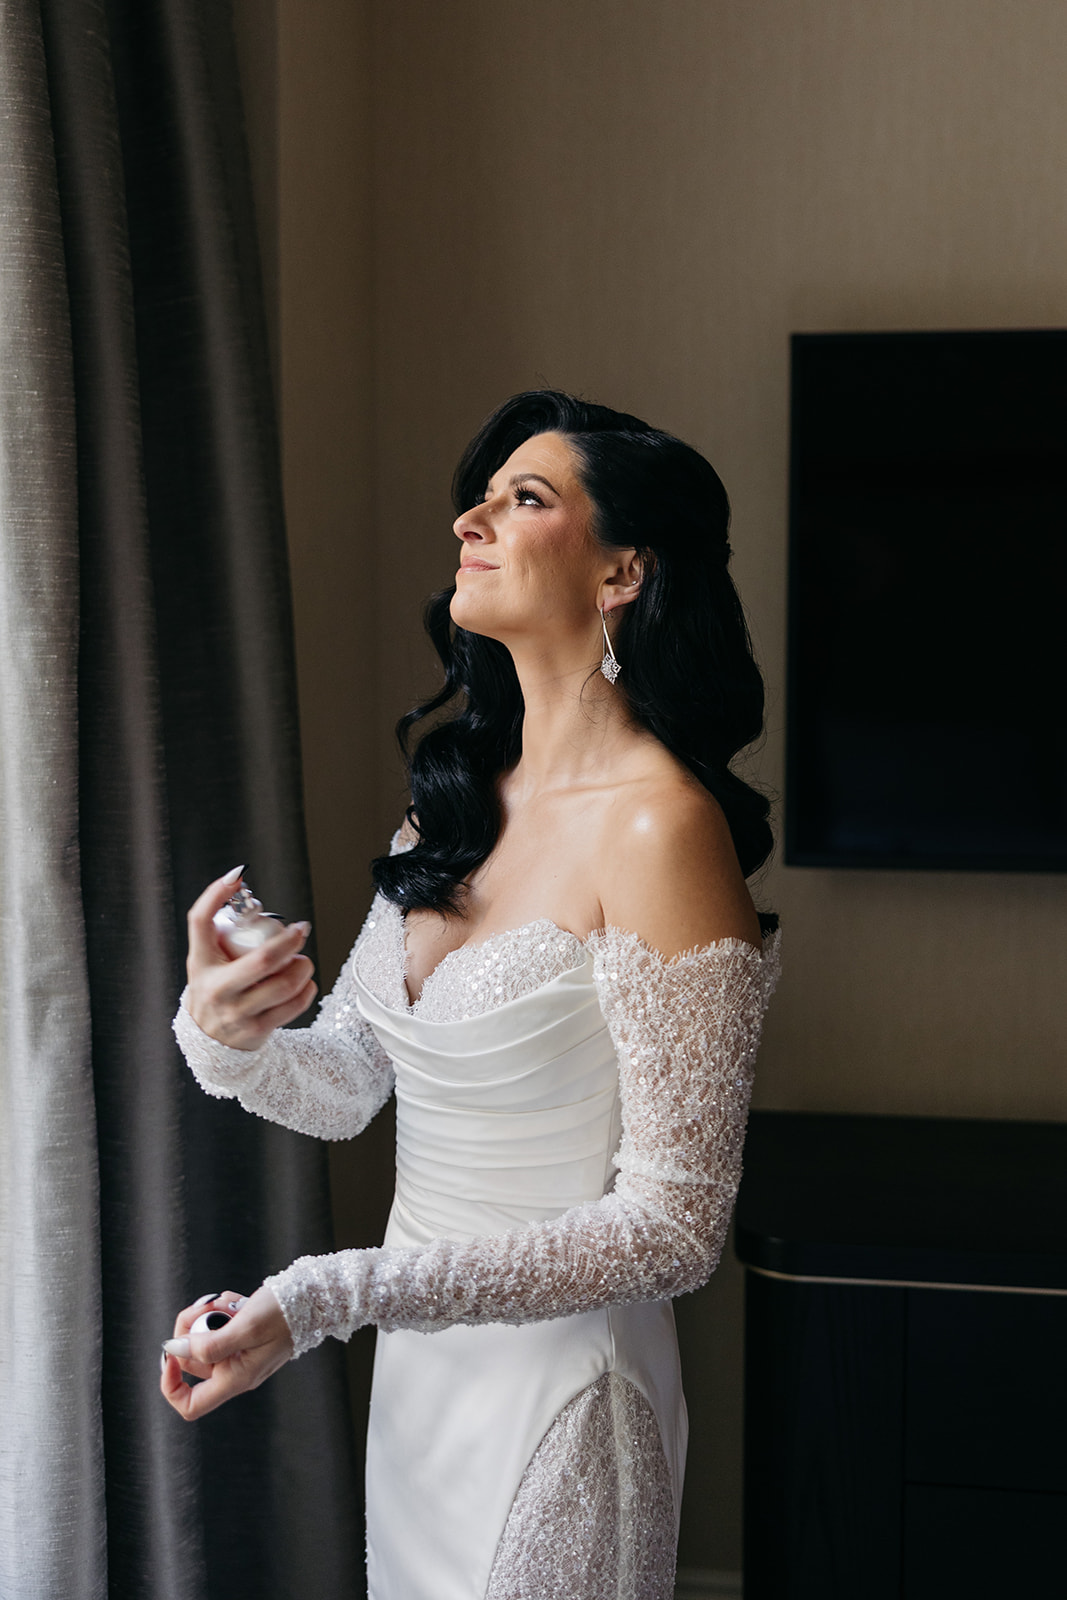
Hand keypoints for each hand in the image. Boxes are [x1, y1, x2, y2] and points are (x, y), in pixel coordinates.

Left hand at [160, 1286, 293, 1420]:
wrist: (313, 1297)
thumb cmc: (284, 1314)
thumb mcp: (244, 1327)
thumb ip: (208, 1343)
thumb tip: (174, 1350)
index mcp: (236, 1379)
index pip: (190, 1405)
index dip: (171, 1384)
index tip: (170, 1353)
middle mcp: (234, 1371)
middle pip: (192, 1360)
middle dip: (191, 1329)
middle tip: (207, 1306)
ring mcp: (238, 1354)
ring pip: (203, 1339)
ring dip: (207, 1315)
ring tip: (227, 1301)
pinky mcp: (242, 1338)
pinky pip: (218, 1326)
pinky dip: (221, 1310)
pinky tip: (237, 1301)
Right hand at [185, 870, 316, 1050]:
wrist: (209, 1042)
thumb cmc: (215, 990)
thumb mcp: (207, 963)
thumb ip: (221, 935)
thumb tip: (240, 884)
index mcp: (199, 963)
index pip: (199, 922)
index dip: (215, 894)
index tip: (236, 875)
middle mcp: (215, 989)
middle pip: (261, 960)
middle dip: (289, 941)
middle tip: (301, 930)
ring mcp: (235, 1012)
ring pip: (283, 985)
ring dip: (302, 968)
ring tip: (304, 961)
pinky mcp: (256, 1030)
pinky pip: (291, 1006)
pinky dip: (306, 990)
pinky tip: (306, 983)